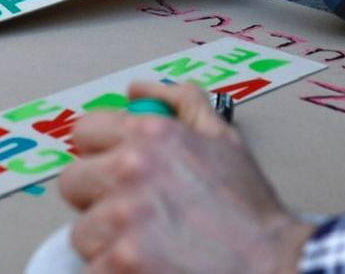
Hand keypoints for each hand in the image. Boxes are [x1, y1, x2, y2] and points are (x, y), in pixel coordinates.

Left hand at [61, 80, 311, 273]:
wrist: (271, 266)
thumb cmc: (250, 214)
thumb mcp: (223, 141)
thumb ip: (182, 105)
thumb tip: (139, 89)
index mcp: (152, 134)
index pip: (86, 131)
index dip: (100, 154)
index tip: (115, 173)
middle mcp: (131, 169)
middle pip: (73, 182)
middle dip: (98, 200)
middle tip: (133, 218)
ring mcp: (123, 218)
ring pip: (82, 232)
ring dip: (108, 244)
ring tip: (149, 248)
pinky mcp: (119, 263)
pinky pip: (92, 269)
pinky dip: (114, 273)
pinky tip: (147, 269)